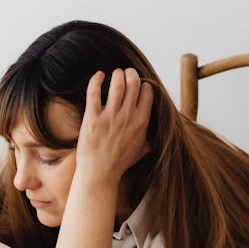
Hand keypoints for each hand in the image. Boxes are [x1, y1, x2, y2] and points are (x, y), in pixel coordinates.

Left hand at [76, 68, 153, 186]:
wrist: (100, 174)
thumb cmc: (120, 163)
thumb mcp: (142, 150)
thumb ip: (150, 137)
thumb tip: (156, 131)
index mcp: (142, 122)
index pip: (148, 92)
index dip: (143, 84)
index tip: (137, 84)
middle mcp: (128, 117)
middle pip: (133, 83)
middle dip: (130, 73)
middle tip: (126, 73)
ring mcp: (110, 117)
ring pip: (117, 84)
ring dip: (117, 74)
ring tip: (115, 73)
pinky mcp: (92, 118)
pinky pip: (94, 92)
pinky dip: (96, 80)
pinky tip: (99, 75)